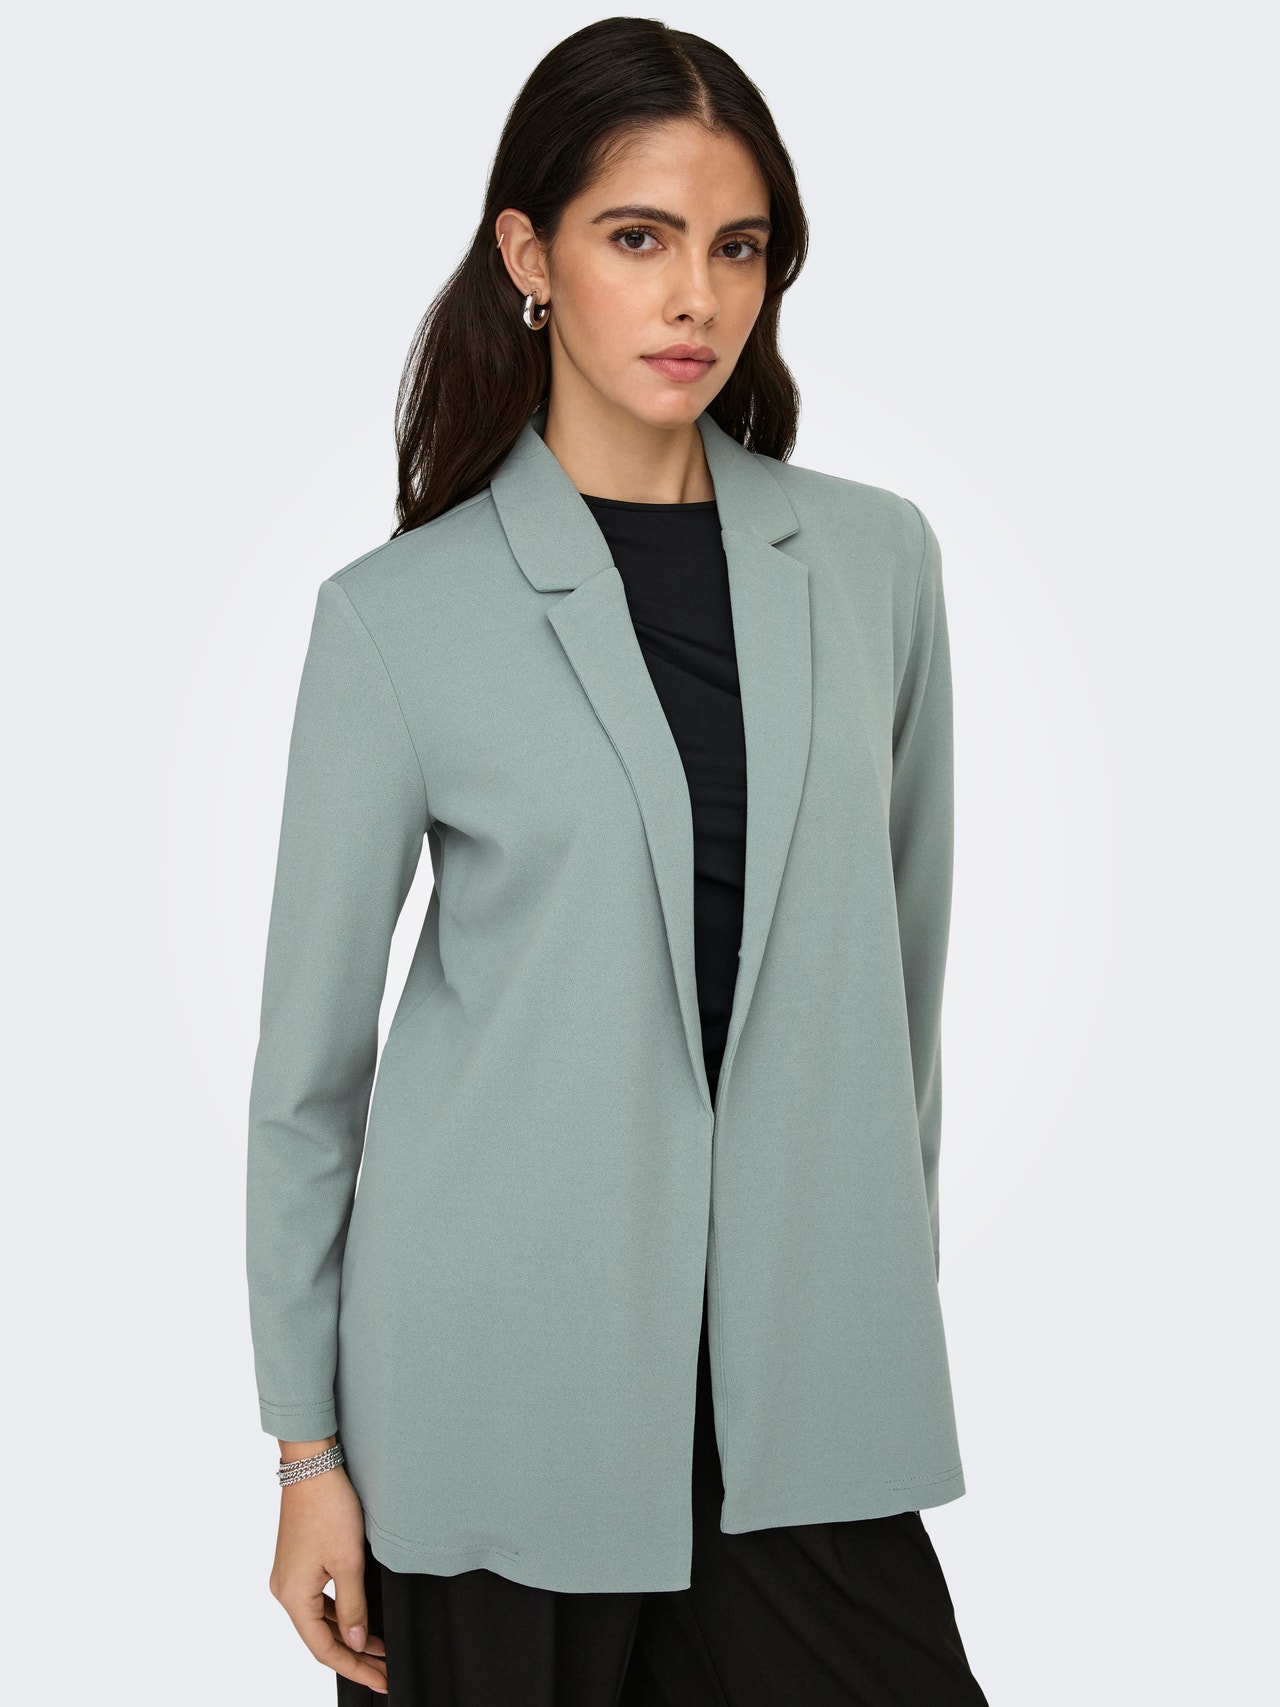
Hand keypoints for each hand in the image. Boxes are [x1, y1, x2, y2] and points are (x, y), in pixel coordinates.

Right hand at [268, 1461, 388, 1693]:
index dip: (354, 1668)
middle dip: (354, 1655)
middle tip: (385, 1670)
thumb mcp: (348, 1561)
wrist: (312, 1465)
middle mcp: (285, 1591)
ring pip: (319, 1619)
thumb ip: (352, 1607)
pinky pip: (317, 1600)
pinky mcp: (297, 1562)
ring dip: (347, 1635)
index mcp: (292, 1597)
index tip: (381, 1679)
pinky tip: (358, 1618)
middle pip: (320, 1637)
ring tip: (378, 1649)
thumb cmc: (328, 1507)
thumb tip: (355, 1642)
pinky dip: (338, 1613)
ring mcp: (289, 1576)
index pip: (324, 1649)